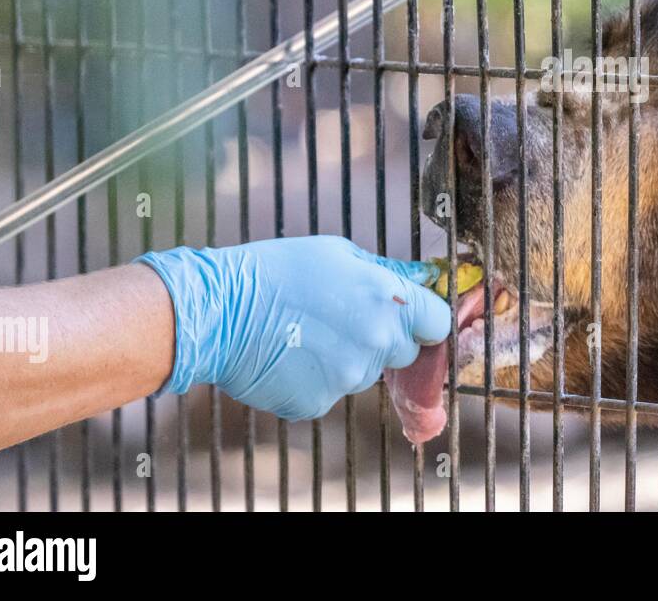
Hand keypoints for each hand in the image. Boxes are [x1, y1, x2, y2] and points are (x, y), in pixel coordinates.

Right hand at [136, 236, 450, 420]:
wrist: (219, 311)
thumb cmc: (278, 270)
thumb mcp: (339, 253)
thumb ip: (386, 272)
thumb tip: (422, 279)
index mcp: (389, 299)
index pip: (438, 324)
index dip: (424, 320)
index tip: (409, 316)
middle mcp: (377, 342)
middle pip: (404, 353)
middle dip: (385, 340)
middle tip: (344, 320)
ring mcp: (348, 378)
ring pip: (365, 374)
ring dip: (348, 358)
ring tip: (307, 333)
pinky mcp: (318, 404)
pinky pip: (330, 393)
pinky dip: (315, 379)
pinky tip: (289, 355)